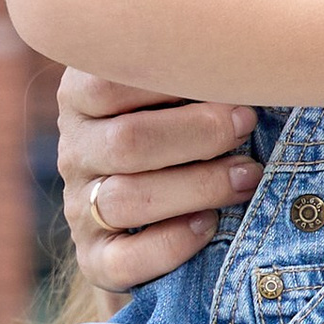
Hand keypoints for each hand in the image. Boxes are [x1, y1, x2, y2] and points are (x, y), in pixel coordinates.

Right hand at [60, 77, 261, 291]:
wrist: (160, 214)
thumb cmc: (185, 129)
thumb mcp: (178, 92)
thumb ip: (193, 74)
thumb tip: (245, 63)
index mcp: (83, 97)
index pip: (107, 81)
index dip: (171, 78)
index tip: (227, 76)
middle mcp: (75, 150)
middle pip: (127, 142)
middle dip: (199, 133)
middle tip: (247, 122)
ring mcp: (80, 206)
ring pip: (127, 199)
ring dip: (199, 186)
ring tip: (248, 176)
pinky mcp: (95, 257)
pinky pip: (124, 260)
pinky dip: (172, 244)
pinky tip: (209, 224)